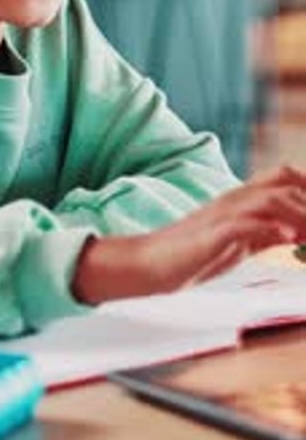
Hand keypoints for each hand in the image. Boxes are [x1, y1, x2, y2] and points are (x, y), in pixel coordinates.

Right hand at [72, 165, 305, 304]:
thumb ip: (267, 235)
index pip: (283, 176)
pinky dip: (270, 228)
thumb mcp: (239, 244)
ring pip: (269, 200)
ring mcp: (221, 214)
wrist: (149, 264)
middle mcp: (233, 199)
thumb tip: (297, 234)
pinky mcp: (211, 235)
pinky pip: (244, 225)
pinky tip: (289, 240)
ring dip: (299, 214)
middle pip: (282, 183)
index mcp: (241, 199)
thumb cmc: (193, 256)